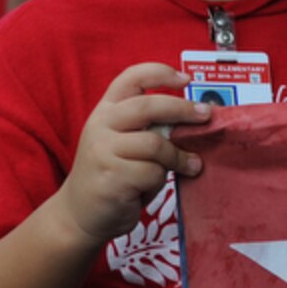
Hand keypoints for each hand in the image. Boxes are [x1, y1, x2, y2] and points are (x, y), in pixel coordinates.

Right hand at [53, 64, 210, 247]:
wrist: (81, 214)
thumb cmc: (114, 174)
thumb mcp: (124, 143)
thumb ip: (149, 127)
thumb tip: (195, 118)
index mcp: (106, 111)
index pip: (130, 79)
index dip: (160, 73)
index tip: (185, 79)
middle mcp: (100, 125)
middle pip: (147, 107)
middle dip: (182, 110)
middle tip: (205, 116)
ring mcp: (102, 151)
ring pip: (155, 144)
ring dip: (178, 157)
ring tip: (191, 165)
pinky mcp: (111, 177)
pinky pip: (152, 172)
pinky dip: (160, 181)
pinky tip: (150, 187)